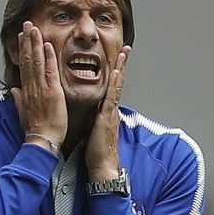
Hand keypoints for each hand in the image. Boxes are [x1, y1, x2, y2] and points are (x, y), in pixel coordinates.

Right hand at [11, 21, 67, 150]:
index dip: (23, 50)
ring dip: (35, 44)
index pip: (24, 66)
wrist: (42, 140)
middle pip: (28, 59)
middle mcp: (31, 88)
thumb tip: (14, 91)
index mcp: (26, 92)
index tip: (22, 37)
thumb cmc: (35, 130)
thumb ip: (18, 100)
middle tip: (27, 24)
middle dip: (27, 41)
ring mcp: (41, 89)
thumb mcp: (23, 114)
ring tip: (34, 28)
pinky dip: (48, 58)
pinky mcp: (52, 92)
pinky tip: (47, 45)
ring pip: (37, 62)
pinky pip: (50, 71)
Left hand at [86, 46, 131, 180]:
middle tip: (125, 48)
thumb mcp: (92, 129)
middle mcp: (111, 109)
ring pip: (117, 86)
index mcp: (106, 111)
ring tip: (124, 53)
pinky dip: (114, 85)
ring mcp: (111, 113)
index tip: (116, 58)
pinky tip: (115, 73)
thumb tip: (88, 110)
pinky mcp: (107, 118)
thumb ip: (92, 118)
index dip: (114, 73)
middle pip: (117, 83)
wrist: (101, 166)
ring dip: (121, 69)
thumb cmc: (95, 151)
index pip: (111, 88)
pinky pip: (111, 98)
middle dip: (121, 65)